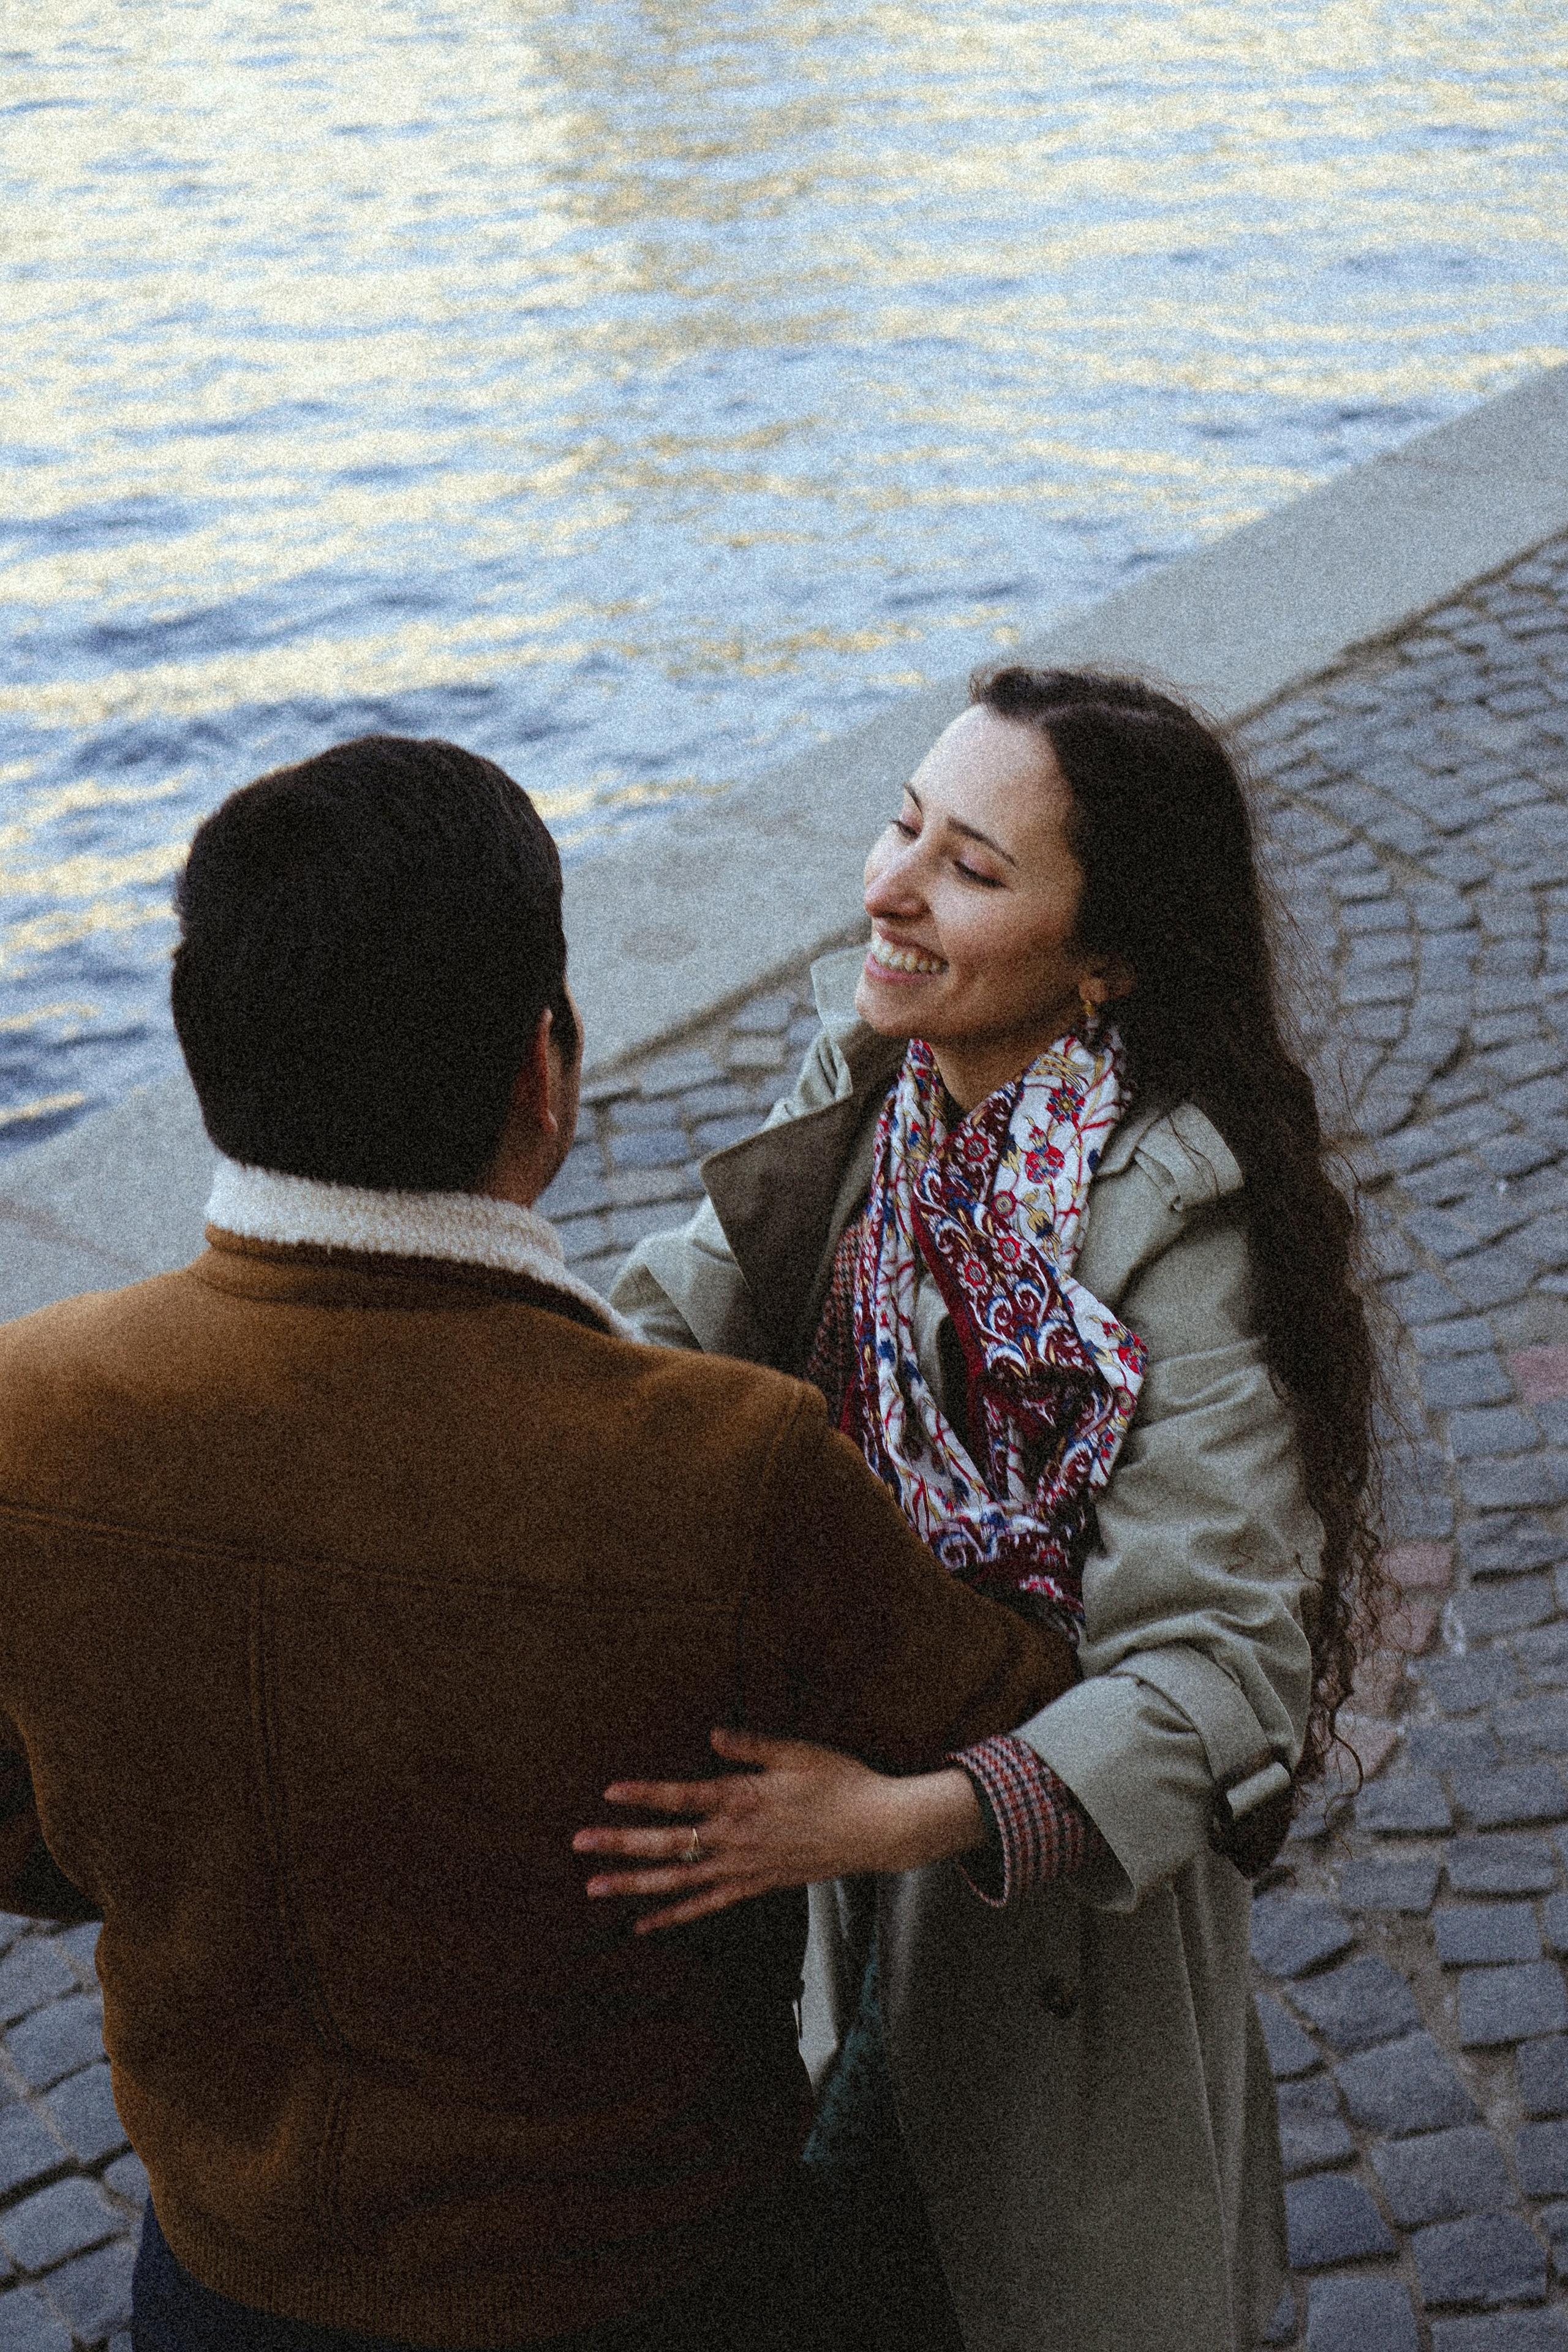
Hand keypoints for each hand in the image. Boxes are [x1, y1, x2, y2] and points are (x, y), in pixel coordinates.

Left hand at [572, 1727, 984, 1931]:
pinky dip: (673, 1917)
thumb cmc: (842, 1782)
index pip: (683, 1797)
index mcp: (744, 1798)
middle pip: (668, 1843)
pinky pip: (706, 1906)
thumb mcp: (798, 1752)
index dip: (645, 1795)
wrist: (878, 1829)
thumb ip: (751, 1746)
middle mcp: (736, 1837)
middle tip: (578, 1842)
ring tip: (594, 1886)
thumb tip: (712, 1735)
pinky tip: (644, 1925)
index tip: (609, 1792)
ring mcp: (744, 1867)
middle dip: (620, 1843)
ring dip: (633, 1883)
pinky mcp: (756, 1886)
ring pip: (678, 1881)